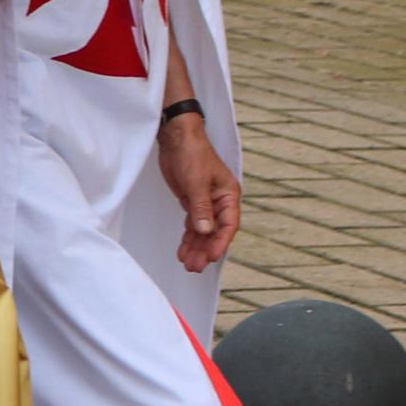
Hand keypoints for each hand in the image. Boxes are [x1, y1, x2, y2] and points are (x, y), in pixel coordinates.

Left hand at [159, 106, 240, 269]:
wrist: (176, 137)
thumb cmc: (192, 153)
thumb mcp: (196, 181)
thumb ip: (201, 207)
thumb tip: (205, 231)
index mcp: (229, 195)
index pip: (228, 225)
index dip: (220, 243)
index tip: (210, 257)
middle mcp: (220, 201)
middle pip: (215, 232)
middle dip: (205, 250)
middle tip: (194, 267)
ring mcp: (206, 203)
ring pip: (203, 231)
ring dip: (196, 247)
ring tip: (187, 264)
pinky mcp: (191, 202)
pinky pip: (192, 225)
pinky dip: (188, 238)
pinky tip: (183, 250)